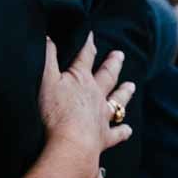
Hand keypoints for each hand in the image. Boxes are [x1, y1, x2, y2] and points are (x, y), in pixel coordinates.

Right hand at [39, 34, 134, 177]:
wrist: (71, 143)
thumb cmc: (55, 111)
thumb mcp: (46, 79)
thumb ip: (47, 57)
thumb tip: (48, 35)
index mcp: (81, 80)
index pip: (85, 57)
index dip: (88, 45)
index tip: (91, 34)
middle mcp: (96, 95)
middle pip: (107, 76)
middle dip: (112, 64)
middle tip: (120, 54)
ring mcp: (102, 116)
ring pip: (117, 102)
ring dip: (124, 93)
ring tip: (132, 86)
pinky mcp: (103, 137)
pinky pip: (117, 133)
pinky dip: (123, 131)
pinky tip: (128, 129)